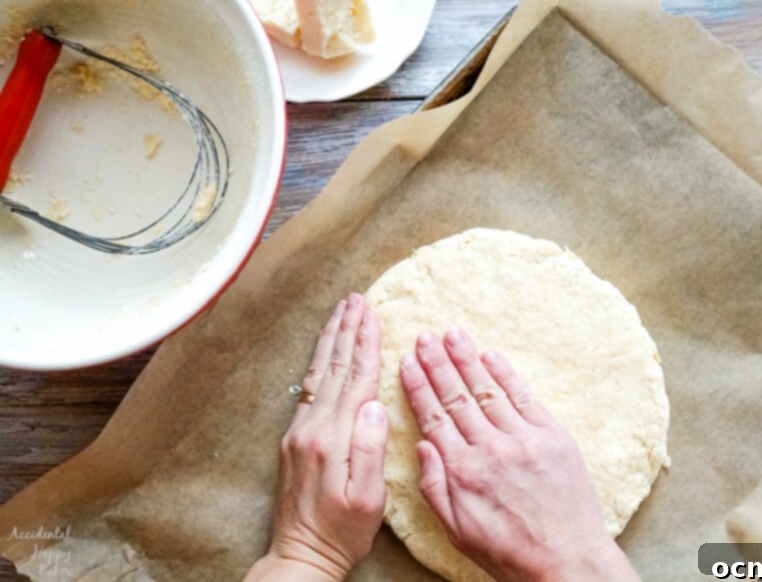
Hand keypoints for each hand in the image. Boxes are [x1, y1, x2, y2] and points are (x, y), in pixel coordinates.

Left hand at [245, 294, 387, 581]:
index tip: (372, 314)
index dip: (366, 344)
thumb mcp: (368, 498)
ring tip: (341, 312)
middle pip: (334, 367)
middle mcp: (312, 428)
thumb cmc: (341, 532)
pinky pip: (309, 388)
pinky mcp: (294, 438)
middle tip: (355, 298)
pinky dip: (320, 362)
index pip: (356, 380)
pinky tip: (325, 351)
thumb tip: (374, 403)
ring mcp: (299, 431)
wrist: (300, 555)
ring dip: (331, 339)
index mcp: (334, 438)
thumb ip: (371, 448)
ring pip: (318, 373)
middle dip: (347, 330)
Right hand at [400, 329, 640, 581]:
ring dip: (467, 359)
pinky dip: (506, 374)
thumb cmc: (509, 553)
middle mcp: (490, 449)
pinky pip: (524, 397)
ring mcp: (523, 439)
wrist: (567, 563)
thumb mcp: (457, 531)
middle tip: (424, 337)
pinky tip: (491, 355)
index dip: (418, 387)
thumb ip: (434, 487)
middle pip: (456, 396)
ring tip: (452, 334)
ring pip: (487, 390)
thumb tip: (421, 446)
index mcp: (462, 471)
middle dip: (438, 363)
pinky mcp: (553, 437)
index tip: (407, 362)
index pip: (433, 417)